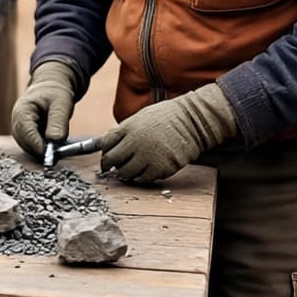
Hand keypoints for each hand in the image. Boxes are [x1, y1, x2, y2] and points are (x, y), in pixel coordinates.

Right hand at [11, 61, 78, 158]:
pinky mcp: (25, 136)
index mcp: (23, 110)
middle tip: (56, 153)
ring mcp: (19, 130)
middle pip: (24, 142)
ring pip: (27, 147)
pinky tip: (52, 146)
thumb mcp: (61, 103)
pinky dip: (41, 149)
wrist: (50, 89)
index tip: (49, 153)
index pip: (26, 131)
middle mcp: (17, 121)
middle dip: (39, 149)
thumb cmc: (54, 93)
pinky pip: (31, 147)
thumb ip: (58, 120)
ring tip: (56, 148)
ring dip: (40, 150)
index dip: (36, 144)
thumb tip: (56, 140)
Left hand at [99, 82, 237, 183]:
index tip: (106, 158)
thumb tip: (108, 145)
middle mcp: (135, 143)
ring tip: (130, 169)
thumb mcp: (140, 118)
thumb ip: (124, 131)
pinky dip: (140, 177)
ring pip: (126, 173)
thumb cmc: (166, 118)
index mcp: (128, 128)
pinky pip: (143, 179)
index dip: (104, 153)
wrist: (192, 121)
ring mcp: (148, 157)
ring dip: (125, 173)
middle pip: (113, 160)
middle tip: (113, 167)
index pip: (106, 145)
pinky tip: (144, 171)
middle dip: (111, 165)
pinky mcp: (161, 168)